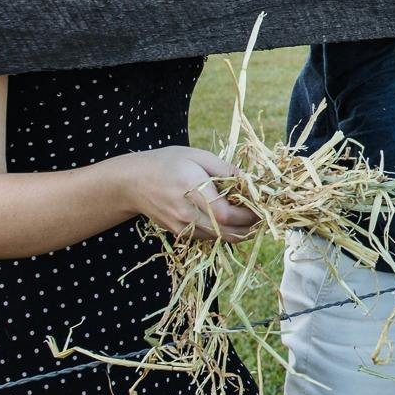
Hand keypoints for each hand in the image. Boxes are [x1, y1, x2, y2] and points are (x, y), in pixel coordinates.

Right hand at [119, 146, 257, 241]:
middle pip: (228, 233)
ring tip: (250, 215)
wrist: (132, 183)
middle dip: (251, 226)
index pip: (227, 214)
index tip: (262, 205)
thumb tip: (250, 180)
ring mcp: (182, 227)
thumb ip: (225, 169)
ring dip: (240, 231)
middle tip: (262, 213)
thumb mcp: (197, 156)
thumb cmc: (167, 163)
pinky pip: (209, 238)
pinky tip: (231, 218)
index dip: (249, 214)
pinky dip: (225, 231)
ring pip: (221, 239)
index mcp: (192, 191)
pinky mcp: (180, 234)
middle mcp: (187, 215)